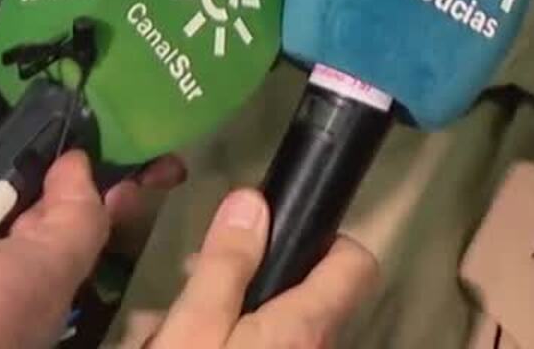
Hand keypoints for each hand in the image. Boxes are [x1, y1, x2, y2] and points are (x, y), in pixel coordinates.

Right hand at [147, 189, 376, 347]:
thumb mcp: (195, 326)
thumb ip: (225, 264)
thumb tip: (252, 200)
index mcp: (307, 325)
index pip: (358, 262)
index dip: (327, 238)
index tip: (276, 230)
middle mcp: (319, 348)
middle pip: (309, 292)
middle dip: (255, 275)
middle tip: (197, 276)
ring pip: (278, 324)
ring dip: (234, 312)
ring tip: (175, 323)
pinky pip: (264, 347)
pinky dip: (232, 337)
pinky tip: (185, 343)